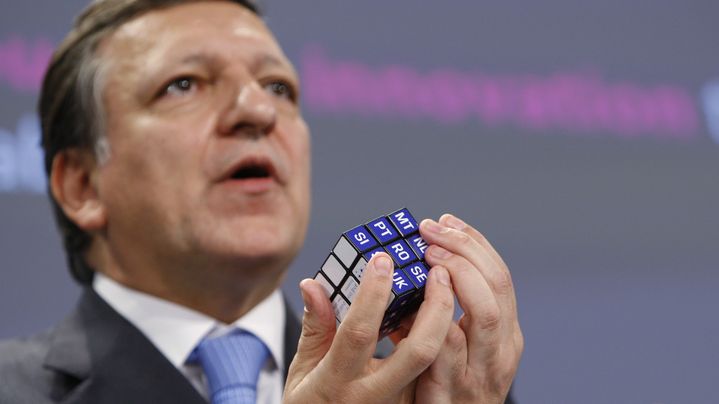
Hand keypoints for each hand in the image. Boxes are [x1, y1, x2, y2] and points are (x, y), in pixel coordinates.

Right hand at [284, 253, 455, 403]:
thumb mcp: (301, 372)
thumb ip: (314, 329)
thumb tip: (313, 285)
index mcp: (339, 382)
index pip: (359, 333)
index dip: (372, 295)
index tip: (382, 260)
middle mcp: (375, 393)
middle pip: (420, 350)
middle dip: (435, 306)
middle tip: (437, 270)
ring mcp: (399, 400)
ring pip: (435, 358)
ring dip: (444, 318)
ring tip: (443, 281)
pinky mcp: (413, 401)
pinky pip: (434, 364)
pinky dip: (438, 333)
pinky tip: (435, 309)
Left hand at [390, 213, 522, 402]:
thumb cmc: (446, 386)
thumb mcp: (461, 347)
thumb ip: (448, 310)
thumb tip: (425, 262)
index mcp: (505, 334)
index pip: (500, 276)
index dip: (474, 244)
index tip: (445, 221)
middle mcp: (501, 350)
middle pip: (498, 285)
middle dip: (465, 250)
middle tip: (431, 232)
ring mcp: (481, 373)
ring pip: (484, 314)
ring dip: (455, 278)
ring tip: (428, 258)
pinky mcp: (452, 392)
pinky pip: (446, 349)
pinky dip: (432, 319)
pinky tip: (410, 301)